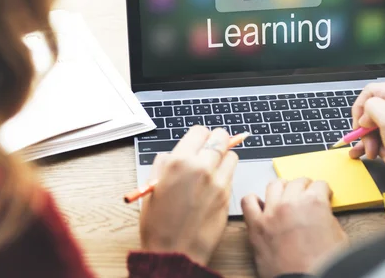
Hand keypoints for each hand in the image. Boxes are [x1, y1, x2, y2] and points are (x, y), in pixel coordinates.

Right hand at [139, 126, 237, 265]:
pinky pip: (232, 174)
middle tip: (210, 149)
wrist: (175, 252)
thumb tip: (172, 154)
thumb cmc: (159, 224)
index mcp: (179, 162)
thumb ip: (163, 164)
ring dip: (224, 157)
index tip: (197, 142)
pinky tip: (214, 185)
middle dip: (216, 141)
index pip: (200, 131)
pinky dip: (226, 174)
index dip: (199, 136)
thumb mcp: (152, 187)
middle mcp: (201, 167)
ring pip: (232, 154)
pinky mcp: (228, 195)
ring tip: (212, 168)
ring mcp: (218, 181)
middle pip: (221, 137)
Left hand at [242, 178, 346, 277]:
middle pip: (297, 182)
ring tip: (285, 196)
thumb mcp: (339, 236)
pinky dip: (254, 201)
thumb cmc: (323, 264)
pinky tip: (261, 205)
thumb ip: (328, 217)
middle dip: (305, 187)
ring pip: (274, 185)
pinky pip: (248, 202)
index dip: (323, 191)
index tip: (322, 195)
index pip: (320, 184)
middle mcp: (291, 203)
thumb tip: (322, 213)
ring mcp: (271, 213)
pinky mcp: (256, 226)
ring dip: (282, 188)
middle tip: (306, 196)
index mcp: (314, 203)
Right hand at [349, 82, 384, 172]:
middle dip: (368, 131)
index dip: (360, 109)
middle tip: (369, 147)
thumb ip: (372, 108)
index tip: (359, 127)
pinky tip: (376, 156)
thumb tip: (365, 117)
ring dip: (373, 142)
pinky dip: (378, 146)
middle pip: (373, 110)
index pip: (371, 91)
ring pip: (376, 125)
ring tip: (376, 155)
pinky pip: (383, 135)